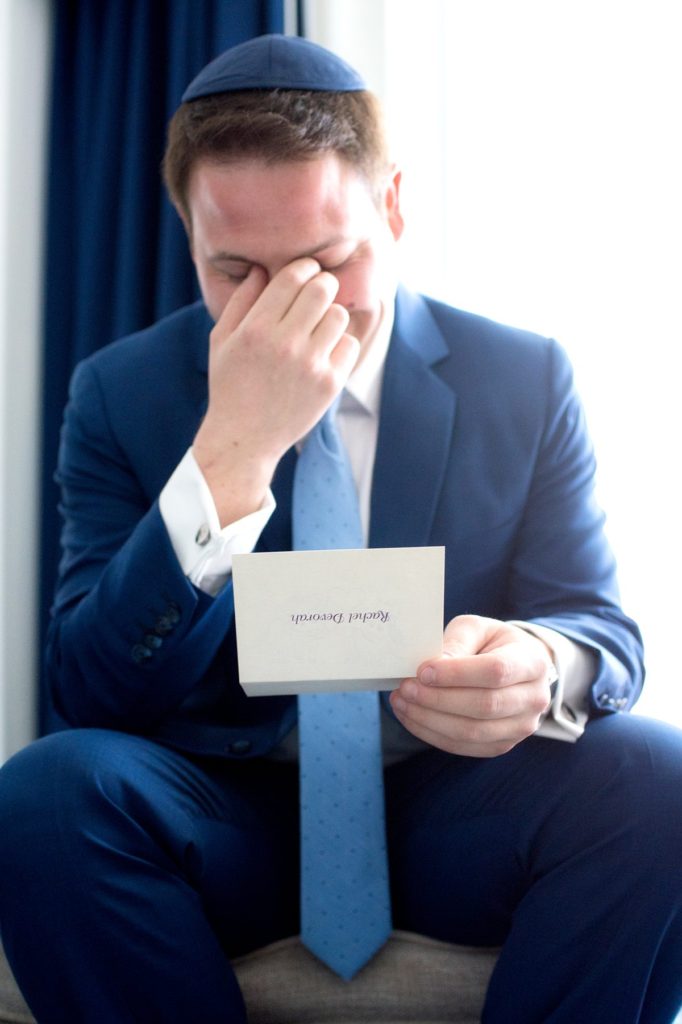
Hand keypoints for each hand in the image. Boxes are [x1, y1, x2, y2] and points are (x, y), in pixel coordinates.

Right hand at [193, 258, 358, 523]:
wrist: (244, 438)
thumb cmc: (230, 385)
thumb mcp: (222, 340)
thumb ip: (241, 301)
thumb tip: (261, 269)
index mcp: (256, 329)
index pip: (293, 277)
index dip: (305, 267)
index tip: (307, 271)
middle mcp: (285, 344)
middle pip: (322, 290)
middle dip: (322, 285)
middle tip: (318, 292)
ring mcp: (310, 365)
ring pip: (339, 315)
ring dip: (330, 316)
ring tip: (318, 327)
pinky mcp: (329, 384)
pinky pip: (350, 345)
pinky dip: (340, 345)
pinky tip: (324, 352)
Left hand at [389, 615, 554, 756]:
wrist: (514, 668)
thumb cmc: (491, 643)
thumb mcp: (476, 629)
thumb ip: (457, 643)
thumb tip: (432, 668)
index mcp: (532, 662)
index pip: (496, 671)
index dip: (457, 674)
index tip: (422, 671)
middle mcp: (534, 698)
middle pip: (484, 706)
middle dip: (438, 699)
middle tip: (405, 688)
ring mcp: (521, 727)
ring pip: (472, 732)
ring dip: (430, 720)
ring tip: (402, 702)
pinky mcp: (502, 745)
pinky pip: (464, 747)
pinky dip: (432, 734)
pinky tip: (411, 717)